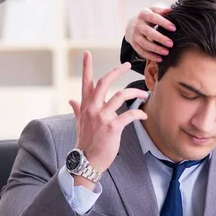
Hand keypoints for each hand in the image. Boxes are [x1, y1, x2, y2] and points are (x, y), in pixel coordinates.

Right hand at [68, 52, 148, 172]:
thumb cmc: (85, 142)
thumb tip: (71, 100)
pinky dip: (139, 112)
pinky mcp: (112, 127)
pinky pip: (129, 114)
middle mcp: (93, 108)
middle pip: (104, 82)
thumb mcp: (79, 124)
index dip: (86, 67)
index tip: (87, 53)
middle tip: (127, 65)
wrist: (86, 162)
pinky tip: (143, 115)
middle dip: (117, 71)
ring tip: (144, 93)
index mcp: (85, 106)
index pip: (86, 82)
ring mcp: (102, 117)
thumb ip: (77, 110)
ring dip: (135, 92)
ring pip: (121, 95)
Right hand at [125, 5, 175, 61]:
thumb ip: (161, 10)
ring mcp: (135, 35)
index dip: (164, 23)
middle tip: (171, 44)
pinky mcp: (134, 44)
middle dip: (160, 39)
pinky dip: (150, 56)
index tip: (174, 28)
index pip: (154, 18)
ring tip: (167, 52)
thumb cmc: (148, 17)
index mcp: (144, 14)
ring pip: (145, 44)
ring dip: (156, 49)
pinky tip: (160, 59)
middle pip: (149, 33)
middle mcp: (138, 25)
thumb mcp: (153, 10)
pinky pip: (141, 52)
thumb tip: (171, 10)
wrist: (131, 24)